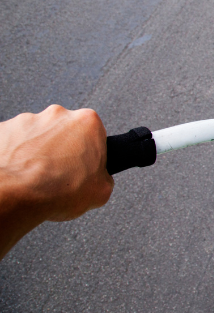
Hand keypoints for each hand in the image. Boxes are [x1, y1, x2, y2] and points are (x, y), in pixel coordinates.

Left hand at [0, 105, 113, 259]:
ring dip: (37, 152)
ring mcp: (28, 121)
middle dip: (63, 149)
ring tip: (37, 177)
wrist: (15, 196)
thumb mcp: (101, 191)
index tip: (85, 165)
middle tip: (61, 173)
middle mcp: (58, 115)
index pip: (94, 134)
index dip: (90, 153)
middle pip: (64, 131)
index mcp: (87, 122)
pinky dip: (15, 156)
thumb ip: (104, 177)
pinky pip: (13, 142)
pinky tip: (20, 174)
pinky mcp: (3, 130)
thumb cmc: (54, 190)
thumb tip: (98, 179)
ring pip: (37, 136)